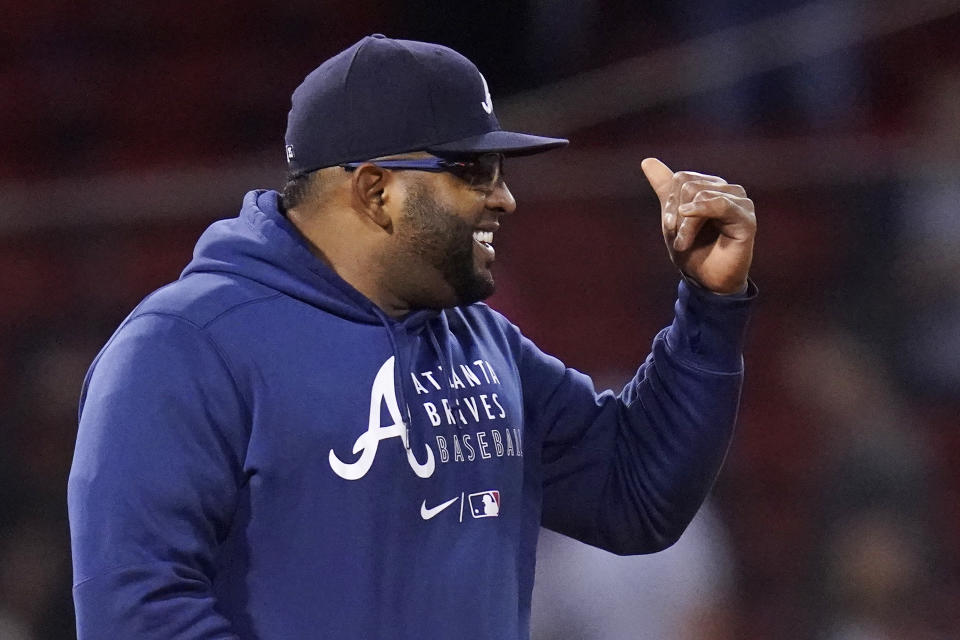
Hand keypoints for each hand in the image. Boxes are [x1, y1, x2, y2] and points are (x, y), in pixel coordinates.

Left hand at [641, 157, 755, 293]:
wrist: (706, 281)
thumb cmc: (693, 250)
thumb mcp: (673, 217)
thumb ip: (665, 188)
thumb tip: (647, 160)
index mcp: (713, 187)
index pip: (682, 178)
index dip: (670, 202)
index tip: (669, 226)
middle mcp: (729, 190)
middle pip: (689, 184)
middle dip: (676, 213)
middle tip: (678, 238)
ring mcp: (740, 203)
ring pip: (699, 194)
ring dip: (685, 224)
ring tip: (684, 243)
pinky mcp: (746, 219)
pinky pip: (720, 204)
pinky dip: (698, 216)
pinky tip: (686, 234)